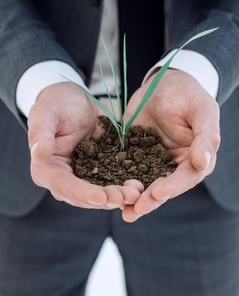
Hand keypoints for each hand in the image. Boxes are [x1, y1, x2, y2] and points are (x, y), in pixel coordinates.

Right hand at [28, 82, 141, 208]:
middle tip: (128, 196)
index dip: (82, 193)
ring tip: (137, 192)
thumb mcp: (47, 112)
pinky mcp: (98, 171)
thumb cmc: (57, 102)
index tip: (101, 197)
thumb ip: (41, 132)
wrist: (75, 100)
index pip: (64, 186)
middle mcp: (64, 178)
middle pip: (84, 196)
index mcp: (46, 169)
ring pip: (100, 194)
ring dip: (118, 196)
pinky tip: (139, 185)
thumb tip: (39, 154)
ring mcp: (82, 177)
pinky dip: (124, 185)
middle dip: (106, 198)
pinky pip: (111, 182)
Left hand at [122, 69, 220, 221]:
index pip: (186, 177)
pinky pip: (127, 168)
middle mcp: (173, 164)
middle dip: (150, 199)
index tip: (158, 192)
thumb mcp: (202, 111)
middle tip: (136, 210)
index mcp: (194, 157)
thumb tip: (202, 163)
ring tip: (122, 210)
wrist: (163, 83)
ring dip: (134, 198)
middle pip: (164, 187)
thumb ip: (204, 137)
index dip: (174, 187)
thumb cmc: (188, 95)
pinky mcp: (134, 153)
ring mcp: (152, 160)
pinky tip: (108, 190)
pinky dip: (119, 180)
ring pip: (145, 183)